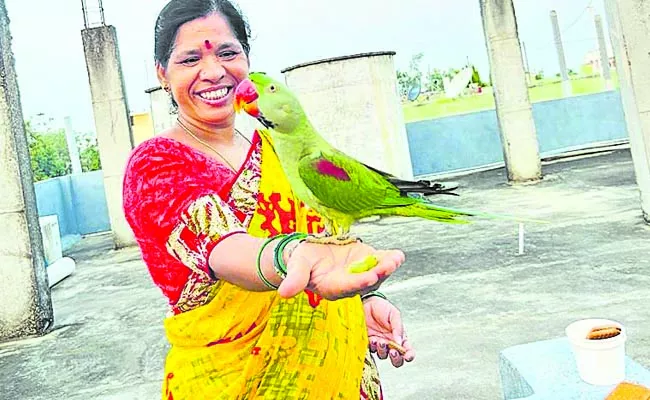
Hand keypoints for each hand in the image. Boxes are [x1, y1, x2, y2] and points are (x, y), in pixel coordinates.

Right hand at [277, 241, 404, 300]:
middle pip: (367, 282)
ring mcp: (361, 273)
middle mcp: (350, 284)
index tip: (369, 277)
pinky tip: (399, 255)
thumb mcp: (297, 267)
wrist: (311, 253)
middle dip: (379, 274)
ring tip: (396, 259)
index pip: (348, 287)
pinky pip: (381, 261)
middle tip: (388, 265)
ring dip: (388, 267)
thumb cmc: (302, 261)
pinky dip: (390, 258)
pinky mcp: (367, 261)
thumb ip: (295, 279)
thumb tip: (284, 293)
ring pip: (377, 273)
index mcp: (333, 287)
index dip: (359, 282)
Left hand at [364, 296, 414, 367]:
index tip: (407, 356)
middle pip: (396, 359)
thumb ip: (398, 328)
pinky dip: (373, 347)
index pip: (408, 350)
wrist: (366, 303)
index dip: (409, 356)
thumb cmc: (382, 307)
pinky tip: (373, 340)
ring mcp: (379, 344)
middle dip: (396, 358)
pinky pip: (371, 350)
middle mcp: (390, 342)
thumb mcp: (394, 314)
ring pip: (383, 356)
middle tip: (393, 351)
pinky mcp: (368, 343)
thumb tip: (400, 342)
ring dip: (383, 350)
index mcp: (400, 337)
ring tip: (380, 341)